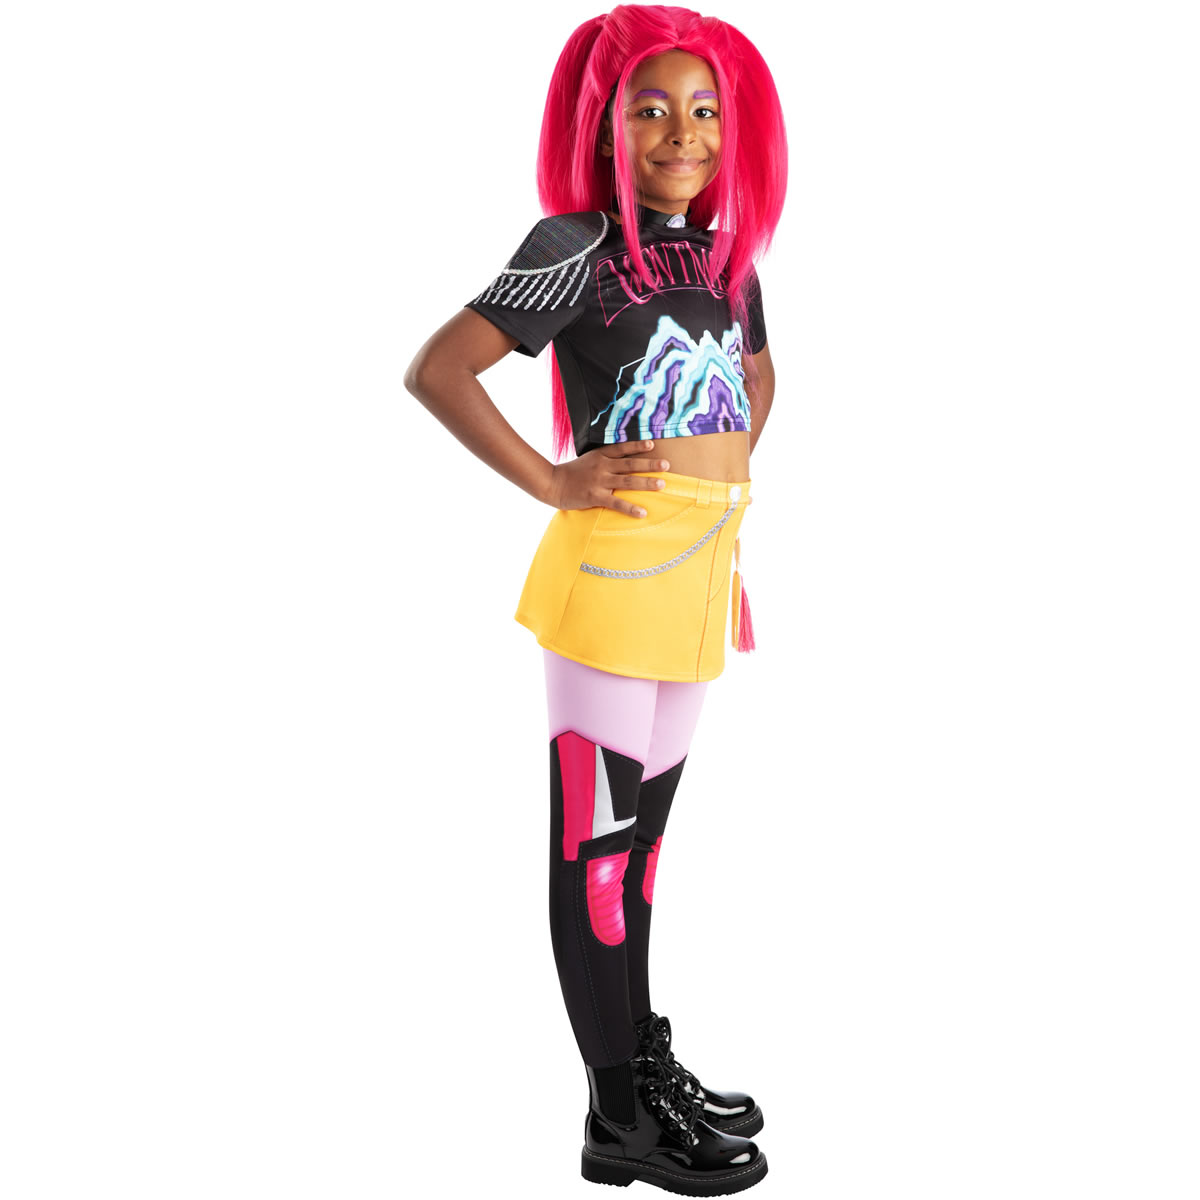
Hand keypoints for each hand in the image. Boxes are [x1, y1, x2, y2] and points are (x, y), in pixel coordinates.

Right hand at [546, 441, 670, 517]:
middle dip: (649, 464)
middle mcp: (602, 466)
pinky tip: (643, 513)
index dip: (637, 446)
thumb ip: (604, 459)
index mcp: (600, 455)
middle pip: (630, 464)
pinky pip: (616, 503)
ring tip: (662, 484)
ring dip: (646, 483)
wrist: (552, 484)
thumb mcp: (588, 459)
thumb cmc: (572, 473)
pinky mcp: (595, 497)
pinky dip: (630, 508)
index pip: (622, 448)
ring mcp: (599, 481)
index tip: (653, 445)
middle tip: (667, 465)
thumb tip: (623, 459)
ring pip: (627, 482)